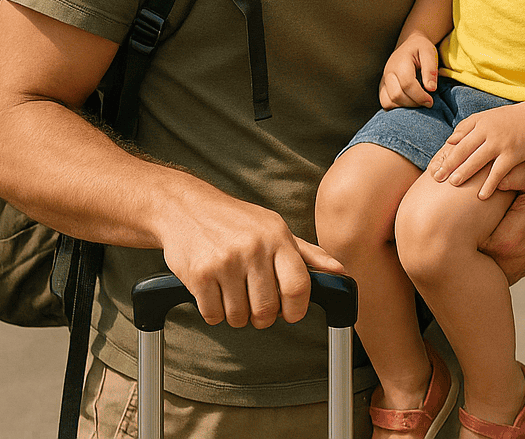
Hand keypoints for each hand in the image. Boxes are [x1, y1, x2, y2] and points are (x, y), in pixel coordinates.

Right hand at [157, 186, 346, 329]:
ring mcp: (224, 262)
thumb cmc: (236, 221)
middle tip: (256, 306)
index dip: (296, 310)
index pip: (298, 286)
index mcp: (277, 237)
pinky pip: (213, 315)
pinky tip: (214, 293)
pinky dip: (214, 313)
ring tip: (233, 294)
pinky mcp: (198, 275)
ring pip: (239, 316)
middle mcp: (253, 249)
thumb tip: (339, 271)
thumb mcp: (275, 228)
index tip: (290, 313)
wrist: (185, 208)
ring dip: (237, 315)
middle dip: (263, 317)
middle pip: (267, 309)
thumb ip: (308, 254)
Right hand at [379, 34, 439, 109]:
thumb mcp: (429, 52)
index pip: (407, 84)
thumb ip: (430, 69)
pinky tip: (409, 103)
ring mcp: (383, 80)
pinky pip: (385, 102)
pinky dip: (396, 107)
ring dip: (405, 107)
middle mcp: (388, 72)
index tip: (431, 101)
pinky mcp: (382, 87)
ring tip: (418, 102)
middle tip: (427, 103)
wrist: (408, 44)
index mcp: (400, 63)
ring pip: (388, 102)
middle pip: (396, 95)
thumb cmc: (420, 48)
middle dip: (413, 103)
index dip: (420, 96)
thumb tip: (431, 89)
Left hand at [431, 102, 524, 198]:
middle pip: (464, 150)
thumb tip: (449, 141)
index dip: (445, 155)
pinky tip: (482, 196)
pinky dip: (490, 184)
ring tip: (453, 184)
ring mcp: (501, 143)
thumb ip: (467, 127)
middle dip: (449, 165)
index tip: (434, 168)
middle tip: (437, 178)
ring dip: (465, 172)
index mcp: (479, 124)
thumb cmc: (508, 120)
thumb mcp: (486, 118)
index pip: (458, 141)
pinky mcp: (513, 154)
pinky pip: (499, 172)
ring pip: (478, 160)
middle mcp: (488, 132)